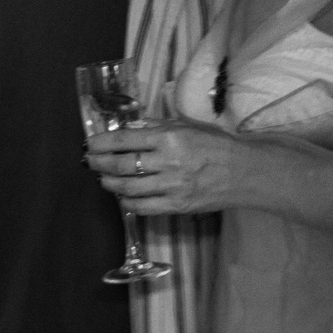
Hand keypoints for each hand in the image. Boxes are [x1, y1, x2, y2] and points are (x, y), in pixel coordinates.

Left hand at [84, 119, 250, 216]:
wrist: (242, 171)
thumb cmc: (215, 143)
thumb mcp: (186, 125)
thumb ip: (156, 127)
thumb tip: (128, 129)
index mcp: (169, 137)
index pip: (125, 140)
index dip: (102, 142)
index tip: (90, 144)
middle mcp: (168, 162)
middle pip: (121, 165)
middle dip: (99, 163)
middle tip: (89, 161)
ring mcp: (172, 186)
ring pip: (128, 188)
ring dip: (109, 184)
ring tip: (102, 179)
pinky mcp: (177, 205)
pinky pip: (143, 207)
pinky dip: (128, 203)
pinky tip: (123, 197)